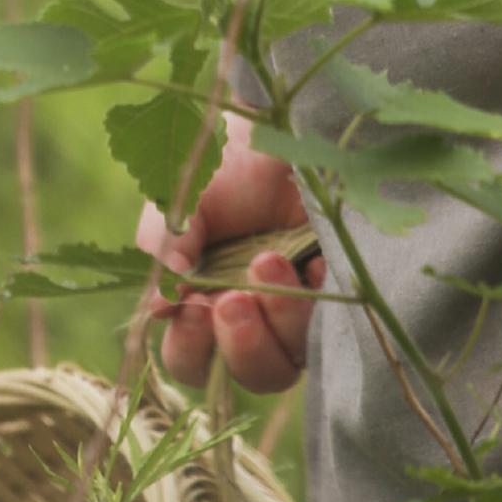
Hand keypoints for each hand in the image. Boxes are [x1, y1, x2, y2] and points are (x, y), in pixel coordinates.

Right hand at [135, 108, 325, 394]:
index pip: (190, 358)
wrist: (281, 127)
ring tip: (269, 260)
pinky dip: (319, 297)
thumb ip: (164, 242)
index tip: (193, 306)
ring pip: (290, 358)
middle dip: (239, 344)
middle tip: (235, 299)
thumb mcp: (185, 197)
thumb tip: (164, 299)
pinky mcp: (337, 293)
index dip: (190, 345)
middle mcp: (250, 319)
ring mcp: (295, 311)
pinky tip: (314, 258)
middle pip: (243, 374)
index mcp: (202, 305)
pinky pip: (332, 324)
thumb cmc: (227, 164)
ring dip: (279, 317)